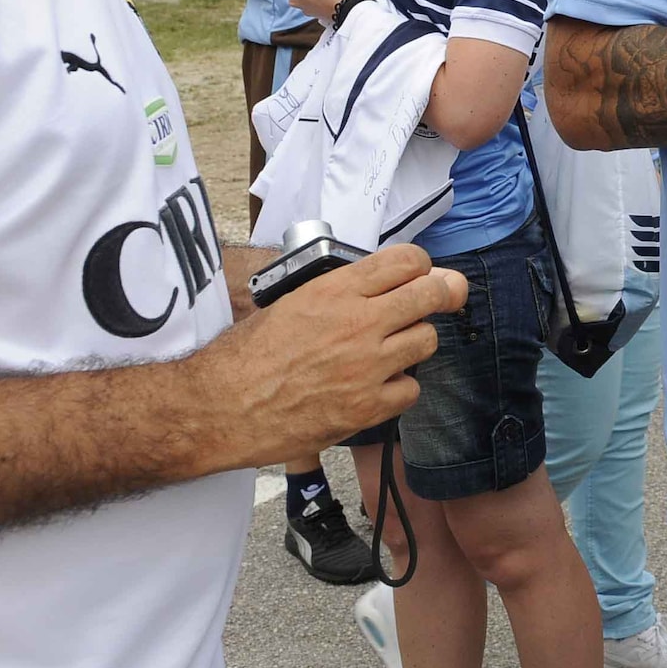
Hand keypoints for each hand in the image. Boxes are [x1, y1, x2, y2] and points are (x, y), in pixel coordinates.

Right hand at [186, 244, 468, 468]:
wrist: (222, 407)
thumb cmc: (245, 355)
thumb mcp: (289, 302)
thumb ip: (337, 291)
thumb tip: (375, 286)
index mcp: (335, 291)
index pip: (406, 260)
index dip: (420, 265)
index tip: (421, 273)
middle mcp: (358, 324)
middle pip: (431, 295)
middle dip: (443, 293)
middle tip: (444, 297)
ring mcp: (367, 367)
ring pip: (427, 341)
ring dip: (416, 341)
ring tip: (395, 347)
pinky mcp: (367, 407)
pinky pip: (411, 390)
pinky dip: (399, 388)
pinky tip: (378, 386)